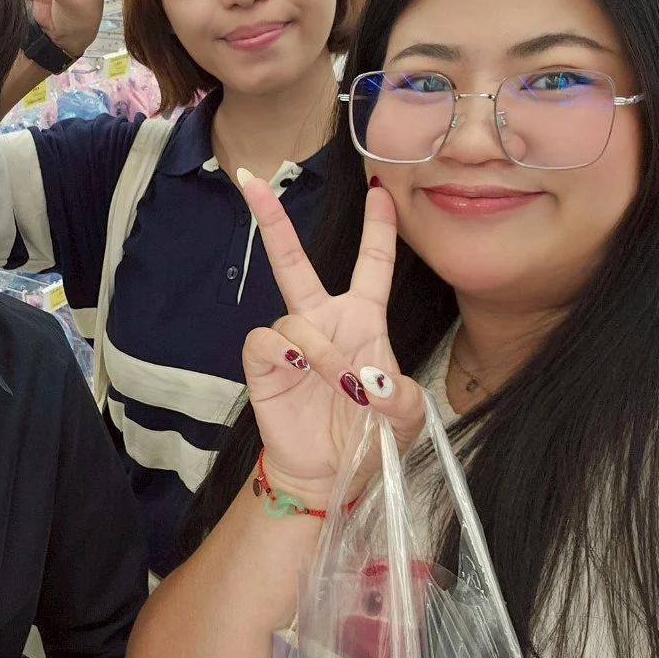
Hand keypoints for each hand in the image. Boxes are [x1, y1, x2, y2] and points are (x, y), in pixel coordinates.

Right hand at [237, 174, 423, 506]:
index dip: (379, 227)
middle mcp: (323, 320)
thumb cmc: (367, 439)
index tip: (380, 189)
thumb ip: (403, 398)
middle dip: (274, 219)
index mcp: (364, 321)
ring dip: (320, 349)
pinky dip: (285, 350)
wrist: (329, 477)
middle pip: (295, 260)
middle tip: (251, 180)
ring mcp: (291, 341)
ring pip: (293, 316)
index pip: (374, 264)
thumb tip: (375, 381)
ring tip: (337, 384)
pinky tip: (298, 366)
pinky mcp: (264, 365)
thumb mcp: (406, 420)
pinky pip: (266, 340)